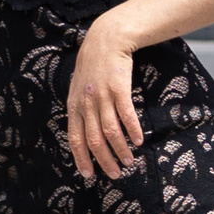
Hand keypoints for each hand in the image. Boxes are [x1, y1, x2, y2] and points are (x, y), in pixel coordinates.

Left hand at [65, 18, 143, 182]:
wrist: (106, 39)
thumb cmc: (94, 65)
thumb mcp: (79, 87)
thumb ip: (80, 108)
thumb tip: (85, 132)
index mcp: (74, 105)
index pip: (75, 138)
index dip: (81, 157)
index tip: (88, 174)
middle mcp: (86, 103)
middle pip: (94, 139)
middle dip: (104, 160)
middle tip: (115, 174)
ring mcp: (102, 96)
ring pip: (110, 131)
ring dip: (120, 149)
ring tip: (129, 161)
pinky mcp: (119, 88)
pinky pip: (126, 115)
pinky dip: (132, 130)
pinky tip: (138, 141)